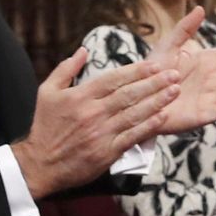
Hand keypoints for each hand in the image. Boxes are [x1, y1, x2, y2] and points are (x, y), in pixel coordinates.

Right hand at [13, 48, 180, 197]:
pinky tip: (163, 116)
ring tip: (175, 91)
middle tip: (174, 74)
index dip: (136, 71)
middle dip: (154, 83)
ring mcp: (101, 133)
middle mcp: (93, 113)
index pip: (113, 79)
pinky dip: (149, 126)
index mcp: (80, 96)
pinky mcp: (107, 152)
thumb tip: (82, 50)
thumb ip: (65, 69)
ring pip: (134, 113)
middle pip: (129, 94)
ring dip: (157, 101)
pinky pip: (132, 136)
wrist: (40, 164)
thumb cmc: (45, 127)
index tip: (155, 64)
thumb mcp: (46, 92)